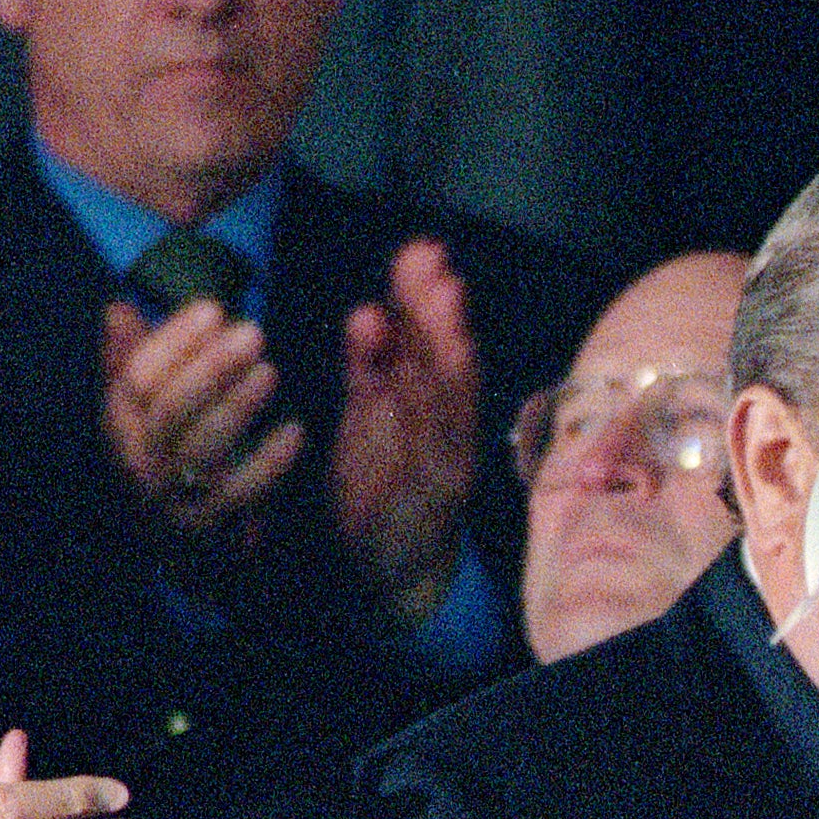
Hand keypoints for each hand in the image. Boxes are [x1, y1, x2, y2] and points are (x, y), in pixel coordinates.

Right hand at [98, 293, 298, 544]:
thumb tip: (119, 309)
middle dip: (210, 368)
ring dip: (237, 408)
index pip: (136, 377)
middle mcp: (137, 461)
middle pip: (169, 410)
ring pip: (200, 449)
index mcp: (118, 425)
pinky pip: (239, 493)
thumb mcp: (141, 411)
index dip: (172, 340)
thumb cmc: (165, 458)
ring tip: (269, 372)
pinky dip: (268, 463)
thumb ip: (132, 360)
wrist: (176, 549)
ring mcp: (171, 497)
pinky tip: (295, 432)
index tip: (213, 308)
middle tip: (252, 333)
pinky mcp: (207, 528)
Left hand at [331, 237, 482, 624]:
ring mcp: (450, 455)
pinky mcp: (443, 489)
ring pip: (453, 394)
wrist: (385, 568)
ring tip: (444, 299)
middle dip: (438, 310)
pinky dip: (444, 406)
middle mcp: (446, 423)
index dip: (422, 298)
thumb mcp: (365, 415)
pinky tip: (439, 371)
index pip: (425, 341)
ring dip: (449, 346)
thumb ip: (369, 364)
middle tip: (431, 260)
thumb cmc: (376, 487)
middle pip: (445, 359)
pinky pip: (444, 442)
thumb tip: (370, 308)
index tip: (418, 250)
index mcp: (424, 401)